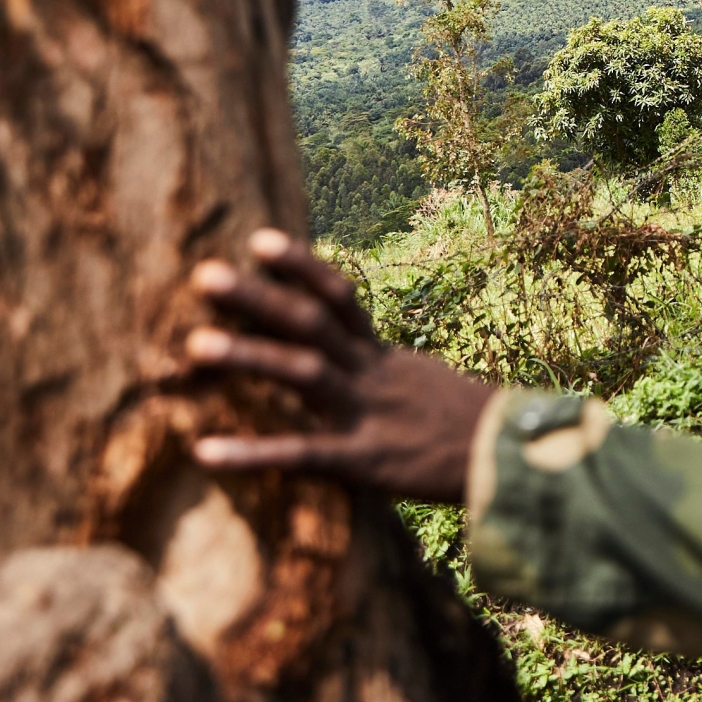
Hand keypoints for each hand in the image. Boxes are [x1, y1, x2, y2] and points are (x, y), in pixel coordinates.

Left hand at [185, 229, 494, 502]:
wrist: (508, 458)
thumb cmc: (461, 423)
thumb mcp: (420, 382)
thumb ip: (378, 368)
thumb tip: (342, 357)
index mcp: (382, 355)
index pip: (340, 298)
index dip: (300, 267)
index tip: (259, 240)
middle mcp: (370, 373)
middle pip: (310, 323)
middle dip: (258, 297)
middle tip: (204, 274)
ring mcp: (365, 413)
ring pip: (303, 374)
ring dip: (248, 356)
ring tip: (193, 346)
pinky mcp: (364, 460)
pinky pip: (302, 454)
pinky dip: (252, 453)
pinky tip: (206, 451)